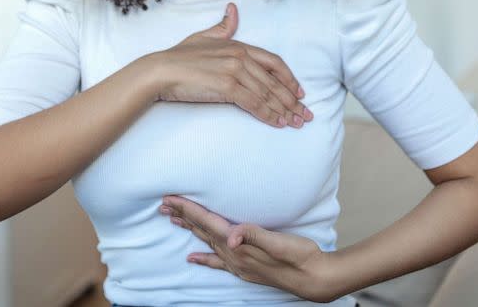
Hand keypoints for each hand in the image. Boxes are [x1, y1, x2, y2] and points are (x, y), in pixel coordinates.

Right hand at [149, 2, 313, 127]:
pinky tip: (277, 123)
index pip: (274, 62)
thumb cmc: (180, 57)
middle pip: (274, 82)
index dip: (289, 79)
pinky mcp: (227, 87)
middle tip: (305, 115)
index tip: (300, 93)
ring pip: (267, 95)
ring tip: (295, 123)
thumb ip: (223, 27)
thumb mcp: (204, 37)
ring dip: (283, 111)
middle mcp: (241, 57)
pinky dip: (268, 115)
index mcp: (239, 46)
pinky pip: (254, 104)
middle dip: (292, 101)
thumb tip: (233, 10)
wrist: (162, 71)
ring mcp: (235, 72)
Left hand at [158, 194, 341, 302]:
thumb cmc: (300, 256)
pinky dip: (204, 258)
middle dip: (182, 216)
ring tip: (173, 220)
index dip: (188, 209)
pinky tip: (193, 258)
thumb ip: (254, 235)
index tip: (170, 198)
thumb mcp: (280, 242)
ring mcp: (238, 264)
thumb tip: (232, 236)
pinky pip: (217, 261)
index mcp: (239, 245)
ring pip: (206, 242)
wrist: (314, 279)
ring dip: (190, 230)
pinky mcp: (244, 268)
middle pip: (202, 231)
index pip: (207, 222)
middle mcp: (234, 256)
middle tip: (163, 205)